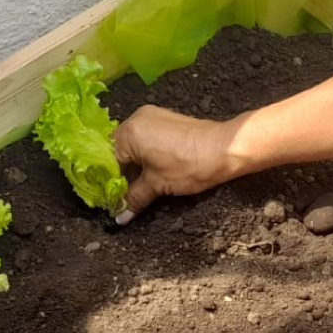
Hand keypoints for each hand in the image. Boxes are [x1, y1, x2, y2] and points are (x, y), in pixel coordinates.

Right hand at [112, 105, 243, 218]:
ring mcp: (152, 117)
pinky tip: (151, 172)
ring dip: (133, 165)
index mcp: (129, 132)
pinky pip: (146, 138)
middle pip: (118, 150)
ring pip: (132, 145)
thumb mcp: (157, 185)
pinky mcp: (166, 120)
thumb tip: (120, 215)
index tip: (110, 199)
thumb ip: (134, 198)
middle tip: (123, 196)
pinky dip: (144, 155)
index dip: (107, 182)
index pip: (106, 159)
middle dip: (120, 174)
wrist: (226, 149)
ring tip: (138, 187)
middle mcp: (137, 119)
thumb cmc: (190, 165)